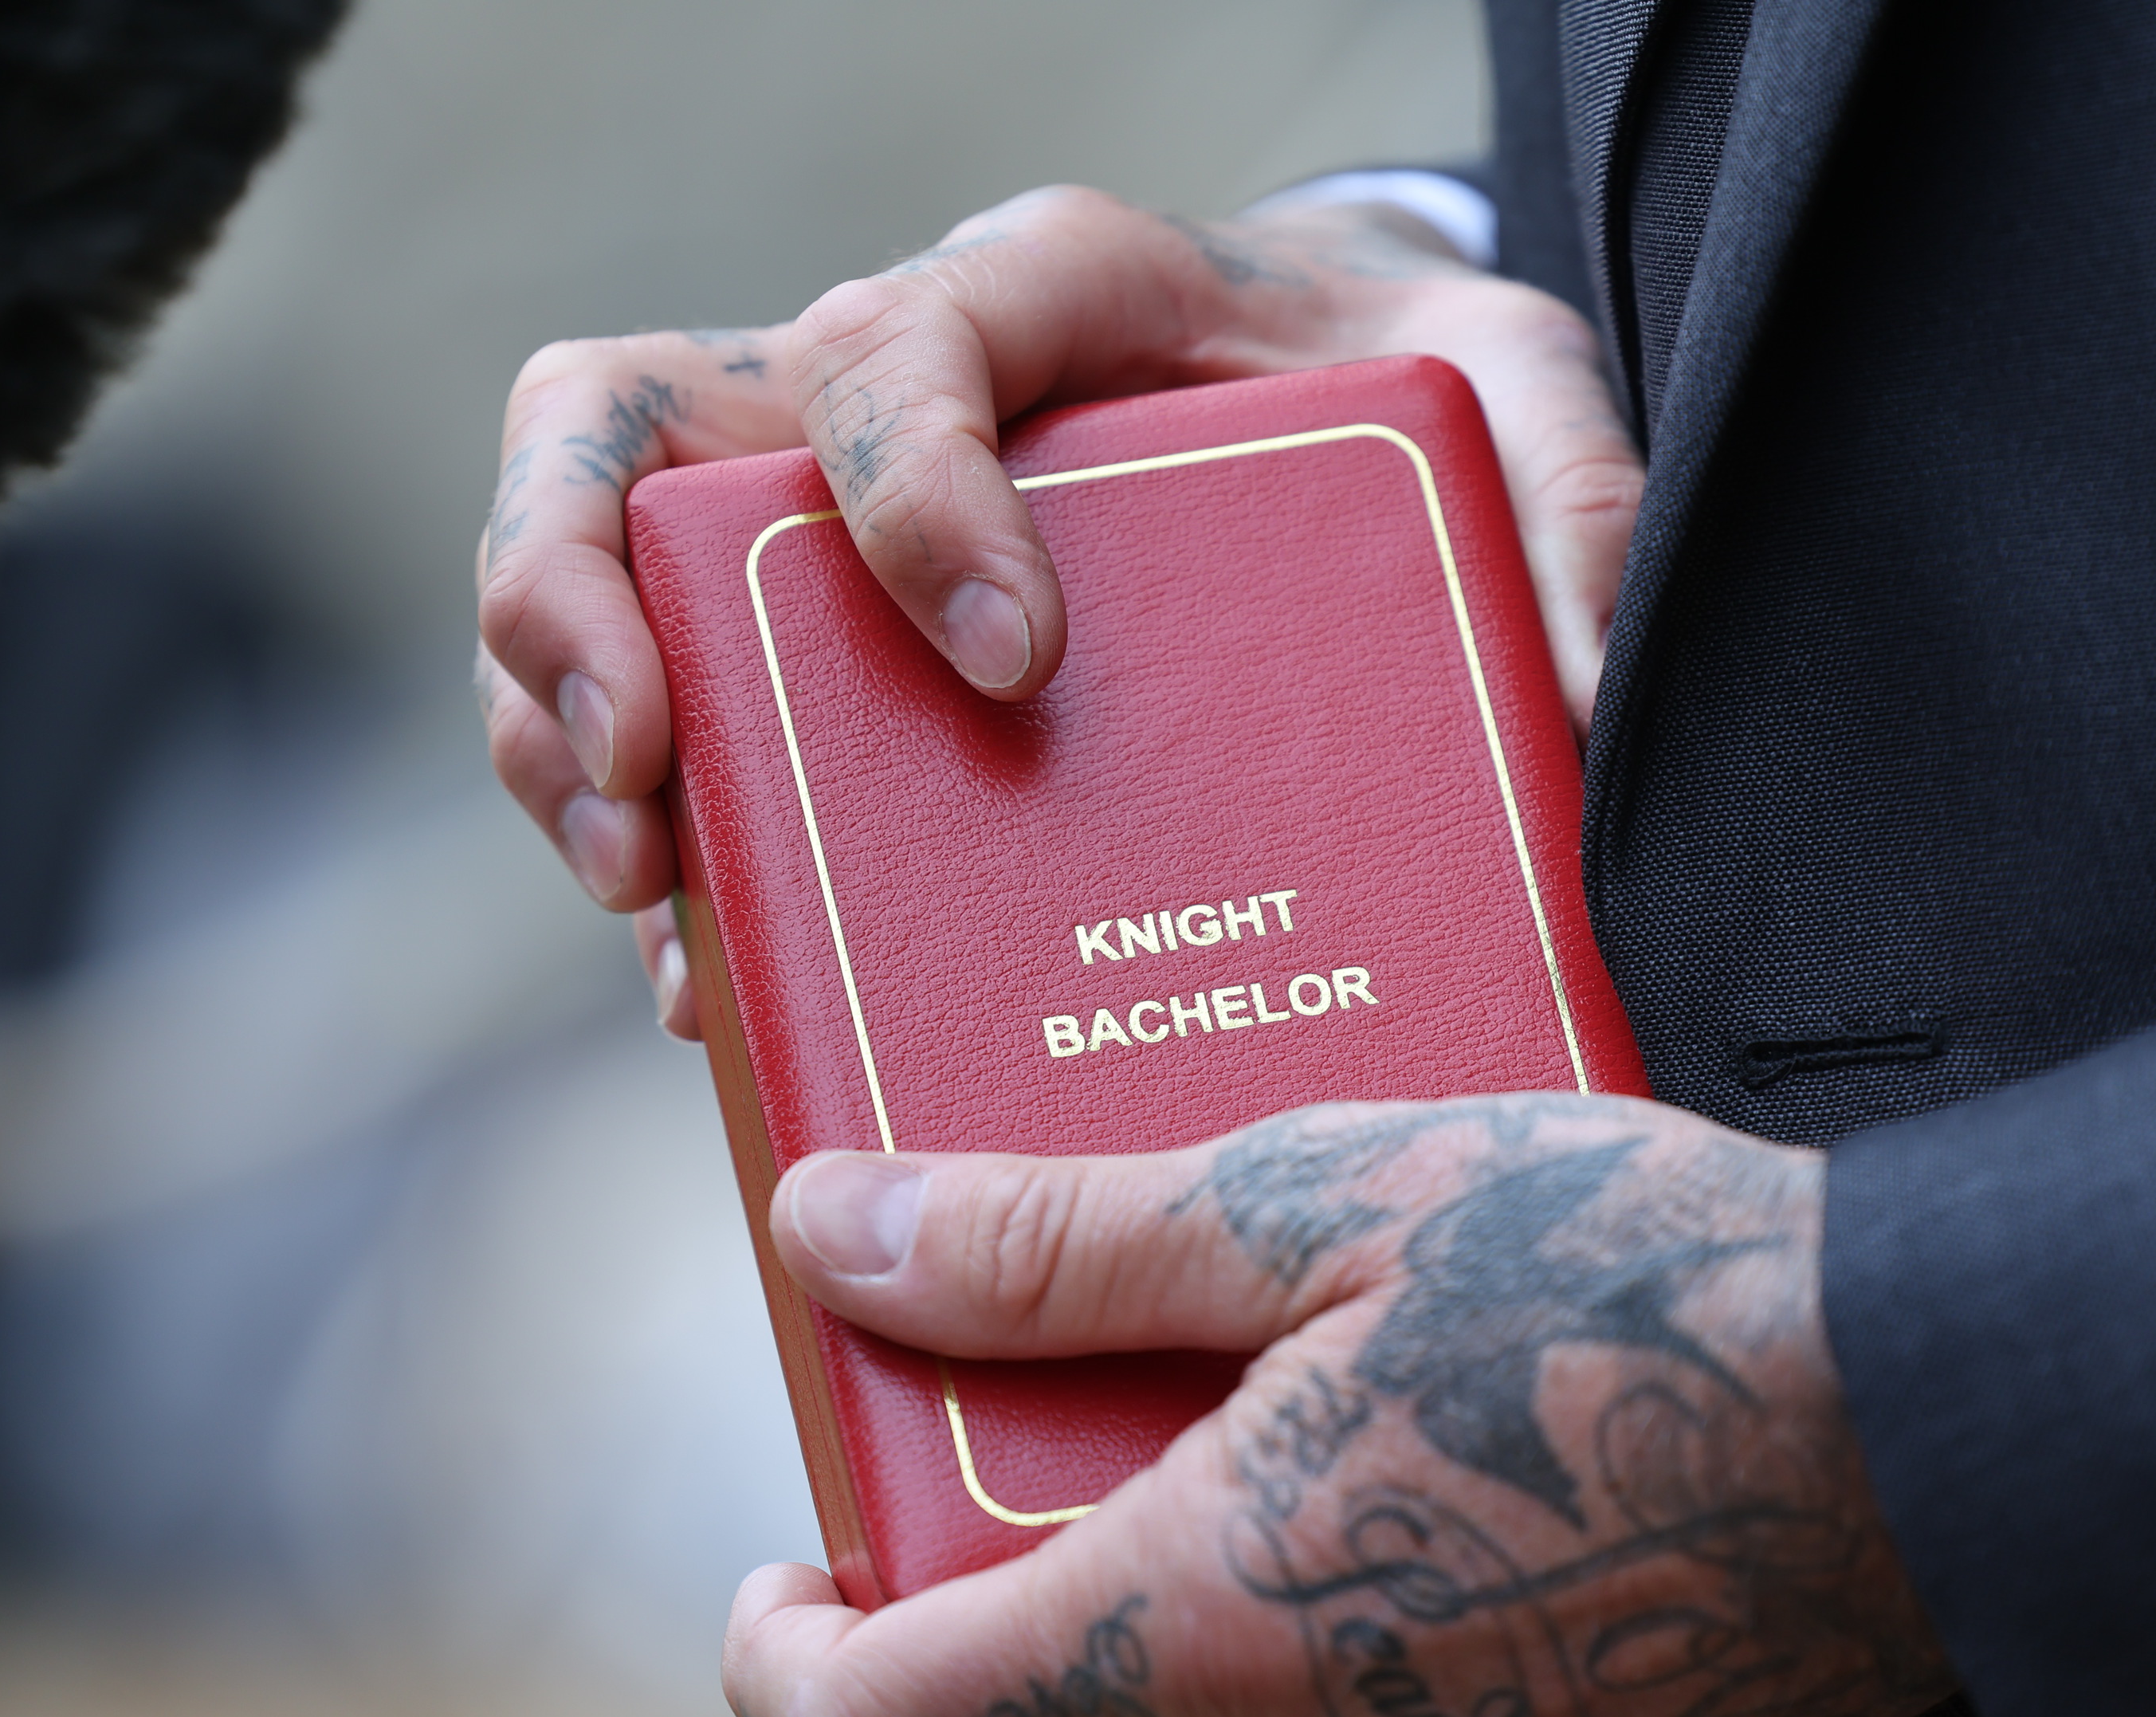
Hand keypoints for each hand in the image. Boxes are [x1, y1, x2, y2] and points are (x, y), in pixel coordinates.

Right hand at [474, 186, 1645, 1038]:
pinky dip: (667, 847)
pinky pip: (680, 726)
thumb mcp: (1517, 400)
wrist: (1355, 402)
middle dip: (581, 601)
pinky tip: (716, 983)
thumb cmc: (1412, 391)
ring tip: (658, 906)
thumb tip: (1592, 695)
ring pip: (602, 577)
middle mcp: (888, 380)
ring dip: (563, 738)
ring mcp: (824, 521)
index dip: (910, 494)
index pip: (902, 344)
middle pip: (623, 426)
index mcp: (1047, 293)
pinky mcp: (822, 652)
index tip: (1011, 665)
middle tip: (651, 788)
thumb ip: (1567, 503)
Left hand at [719, 1095, 1953, 1716]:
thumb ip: (1054, 1237)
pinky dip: (1342, 1692)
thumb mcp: (1322, 1196)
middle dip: (993, 1712)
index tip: (773, 1586)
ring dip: (1175, 1695)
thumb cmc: (1633, 1276)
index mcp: (1206, 1619)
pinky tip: (1424, 1521)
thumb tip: (828, 1233)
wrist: (1955, 1408)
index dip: (779, 1675)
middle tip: (1023, 1535)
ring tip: (1246, 1490)